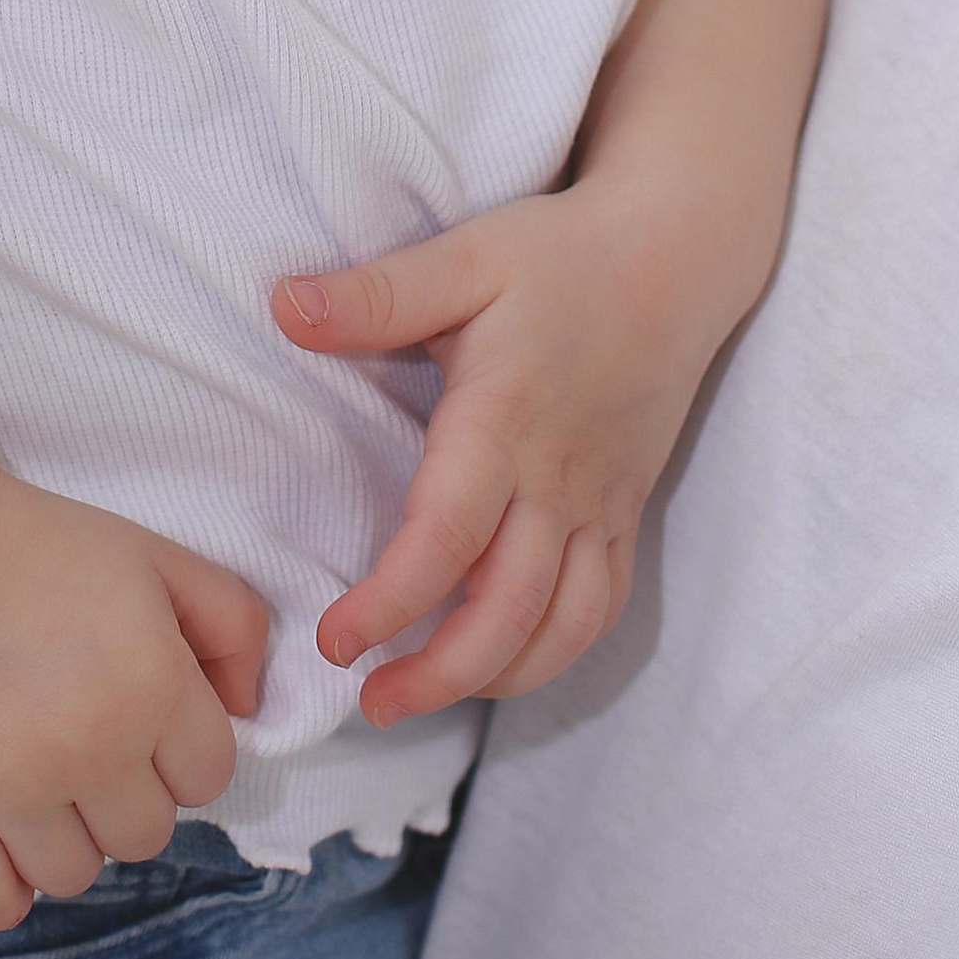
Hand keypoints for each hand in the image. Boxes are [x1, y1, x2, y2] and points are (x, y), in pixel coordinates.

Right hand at [0, 471, 269, 928]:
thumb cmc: (43, 546)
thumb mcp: (159, 557)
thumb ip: (234, 625)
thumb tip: (245, 709)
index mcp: (151, 684)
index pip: (209, 777)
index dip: (182, 744)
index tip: (143, 709)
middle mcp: (87, 747)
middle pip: (145, 836)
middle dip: (127, 791)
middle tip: (86, 734)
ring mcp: (8, 785)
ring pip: (74, 876)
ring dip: (66, 835)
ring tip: (38, 773)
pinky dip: (2, 885)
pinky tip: (1, 834)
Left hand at [271, 184, 723, 723]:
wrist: (675, 255)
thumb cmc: (559, 255)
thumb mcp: (463, 256)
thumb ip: (375, 293)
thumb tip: (282, 307)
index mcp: (505, 420)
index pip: (447, 537)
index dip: (391, 602)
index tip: (337, 641)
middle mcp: (558, 478)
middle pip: (508, 609)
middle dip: (439, 673)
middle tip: (370, 703)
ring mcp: (600, 502)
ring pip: (562, 624)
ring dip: (495, 675)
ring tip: (422, 697)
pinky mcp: (625, 510)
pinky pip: (601, 605)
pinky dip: (556, 650)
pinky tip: (503, 662)